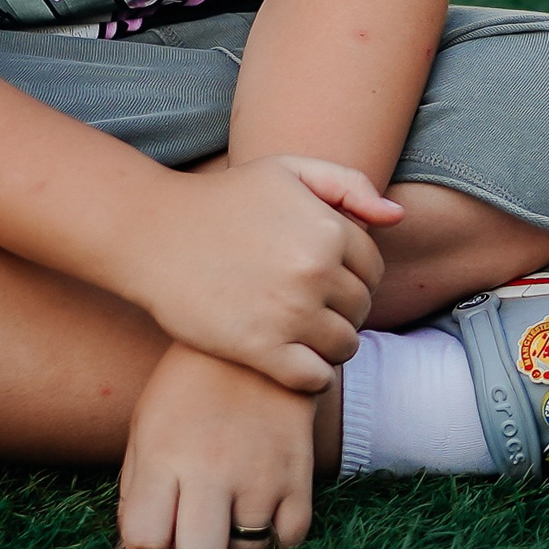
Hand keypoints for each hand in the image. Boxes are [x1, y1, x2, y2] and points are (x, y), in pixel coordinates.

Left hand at [120, 342, 319, 548]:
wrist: (256, 338)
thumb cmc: (188, 386)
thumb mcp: (146, 425)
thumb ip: (136, 489)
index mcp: (165, 456)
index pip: (145, 541)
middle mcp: (213, 470)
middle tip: (189, 547)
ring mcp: (261, 472)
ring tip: (225, 525)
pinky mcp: (299, 470)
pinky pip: (291, 537)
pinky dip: (274, 540)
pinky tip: (260, 519)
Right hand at [123, 154, 403, 393]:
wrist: (152, 233)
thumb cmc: (223, 199)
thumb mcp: (287, 170)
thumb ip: (347, 184)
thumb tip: (396, 217)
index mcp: (330, 230)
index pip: (373, 269)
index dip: (355, 277)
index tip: (331, 282)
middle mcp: (316, 272)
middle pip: (361, 308)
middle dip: (345, 310)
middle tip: (314, 310)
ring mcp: (289, 313)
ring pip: (344, 345)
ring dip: (332, 345)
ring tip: (306, 337)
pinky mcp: (259, 349)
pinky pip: (313, 379)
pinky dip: (313, 378)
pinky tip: (295, 364)